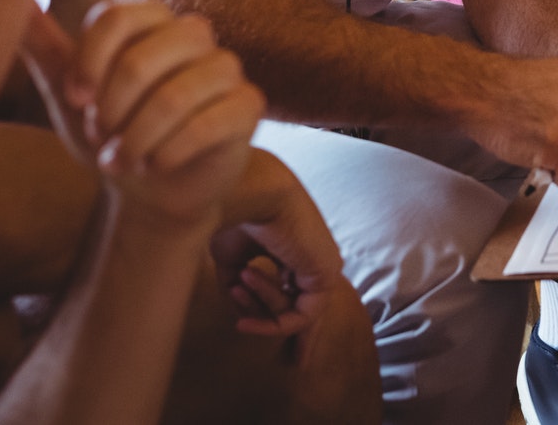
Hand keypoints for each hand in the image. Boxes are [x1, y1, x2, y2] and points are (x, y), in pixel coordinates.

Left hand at [24, 0, 264, 233]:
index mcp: (150, 20)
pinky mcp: (248, 105)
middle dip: (112, 111)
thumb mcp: (68, 93)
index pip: (116, 16)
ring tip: (122, 160)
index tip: (76, 100)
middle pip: (142, 59)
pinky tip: (155, 166)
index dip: (88, 64)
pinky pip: (207, 124)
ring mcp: (226, 67)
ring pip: (175, 96)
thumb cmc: (111, 133)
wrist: (150, 192)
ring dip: (137, 140)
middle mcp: (193, 33)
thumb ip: (44, 46)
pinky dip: (168, 154)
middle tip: (104, 136)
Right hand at [211, 150, 342, 340]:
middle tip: (298, 366)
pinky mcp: (327, 274)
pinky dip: (274, 323)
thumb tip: (237, 308)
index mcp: (294, 247)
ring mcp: (324, 265)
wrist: (252, 192)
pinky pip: (302, 314)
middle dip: (303, 338)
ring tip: (237, 291)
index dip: (280, 315)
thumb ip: (235, 282)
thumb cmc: (237, 213)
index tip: (270, 336)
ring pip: (296, 310)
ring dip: (261, 313)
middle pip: (312, 307)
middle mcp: (314, 257)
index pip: (295, 290)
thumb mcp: (230, 255)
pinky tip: (247, 321)